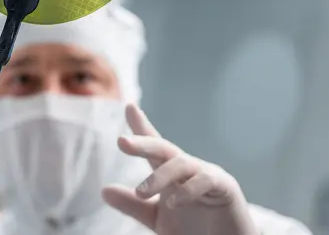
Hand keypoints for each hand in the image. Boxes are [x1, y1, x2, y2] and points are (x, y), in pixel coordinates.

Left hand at [102, 104, 258, 234]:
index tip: (129, 106)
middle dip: (144, 142)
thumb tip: (104, 190)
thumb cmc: (193, 230)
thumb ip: (133, 205)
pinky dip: (189, 189)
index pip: (154, 148)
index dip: (141, 126)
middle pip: (163, 148)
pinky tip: (174, 201)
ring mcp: (206, 174)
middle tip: (123, 141)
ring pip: (181, 163)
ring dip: (160, 177)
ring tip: (142, 191)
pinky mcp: (225, 187)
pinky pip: (206, 179)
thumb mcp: (156, 218)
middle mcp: (186, 169)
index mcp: (169, 174)